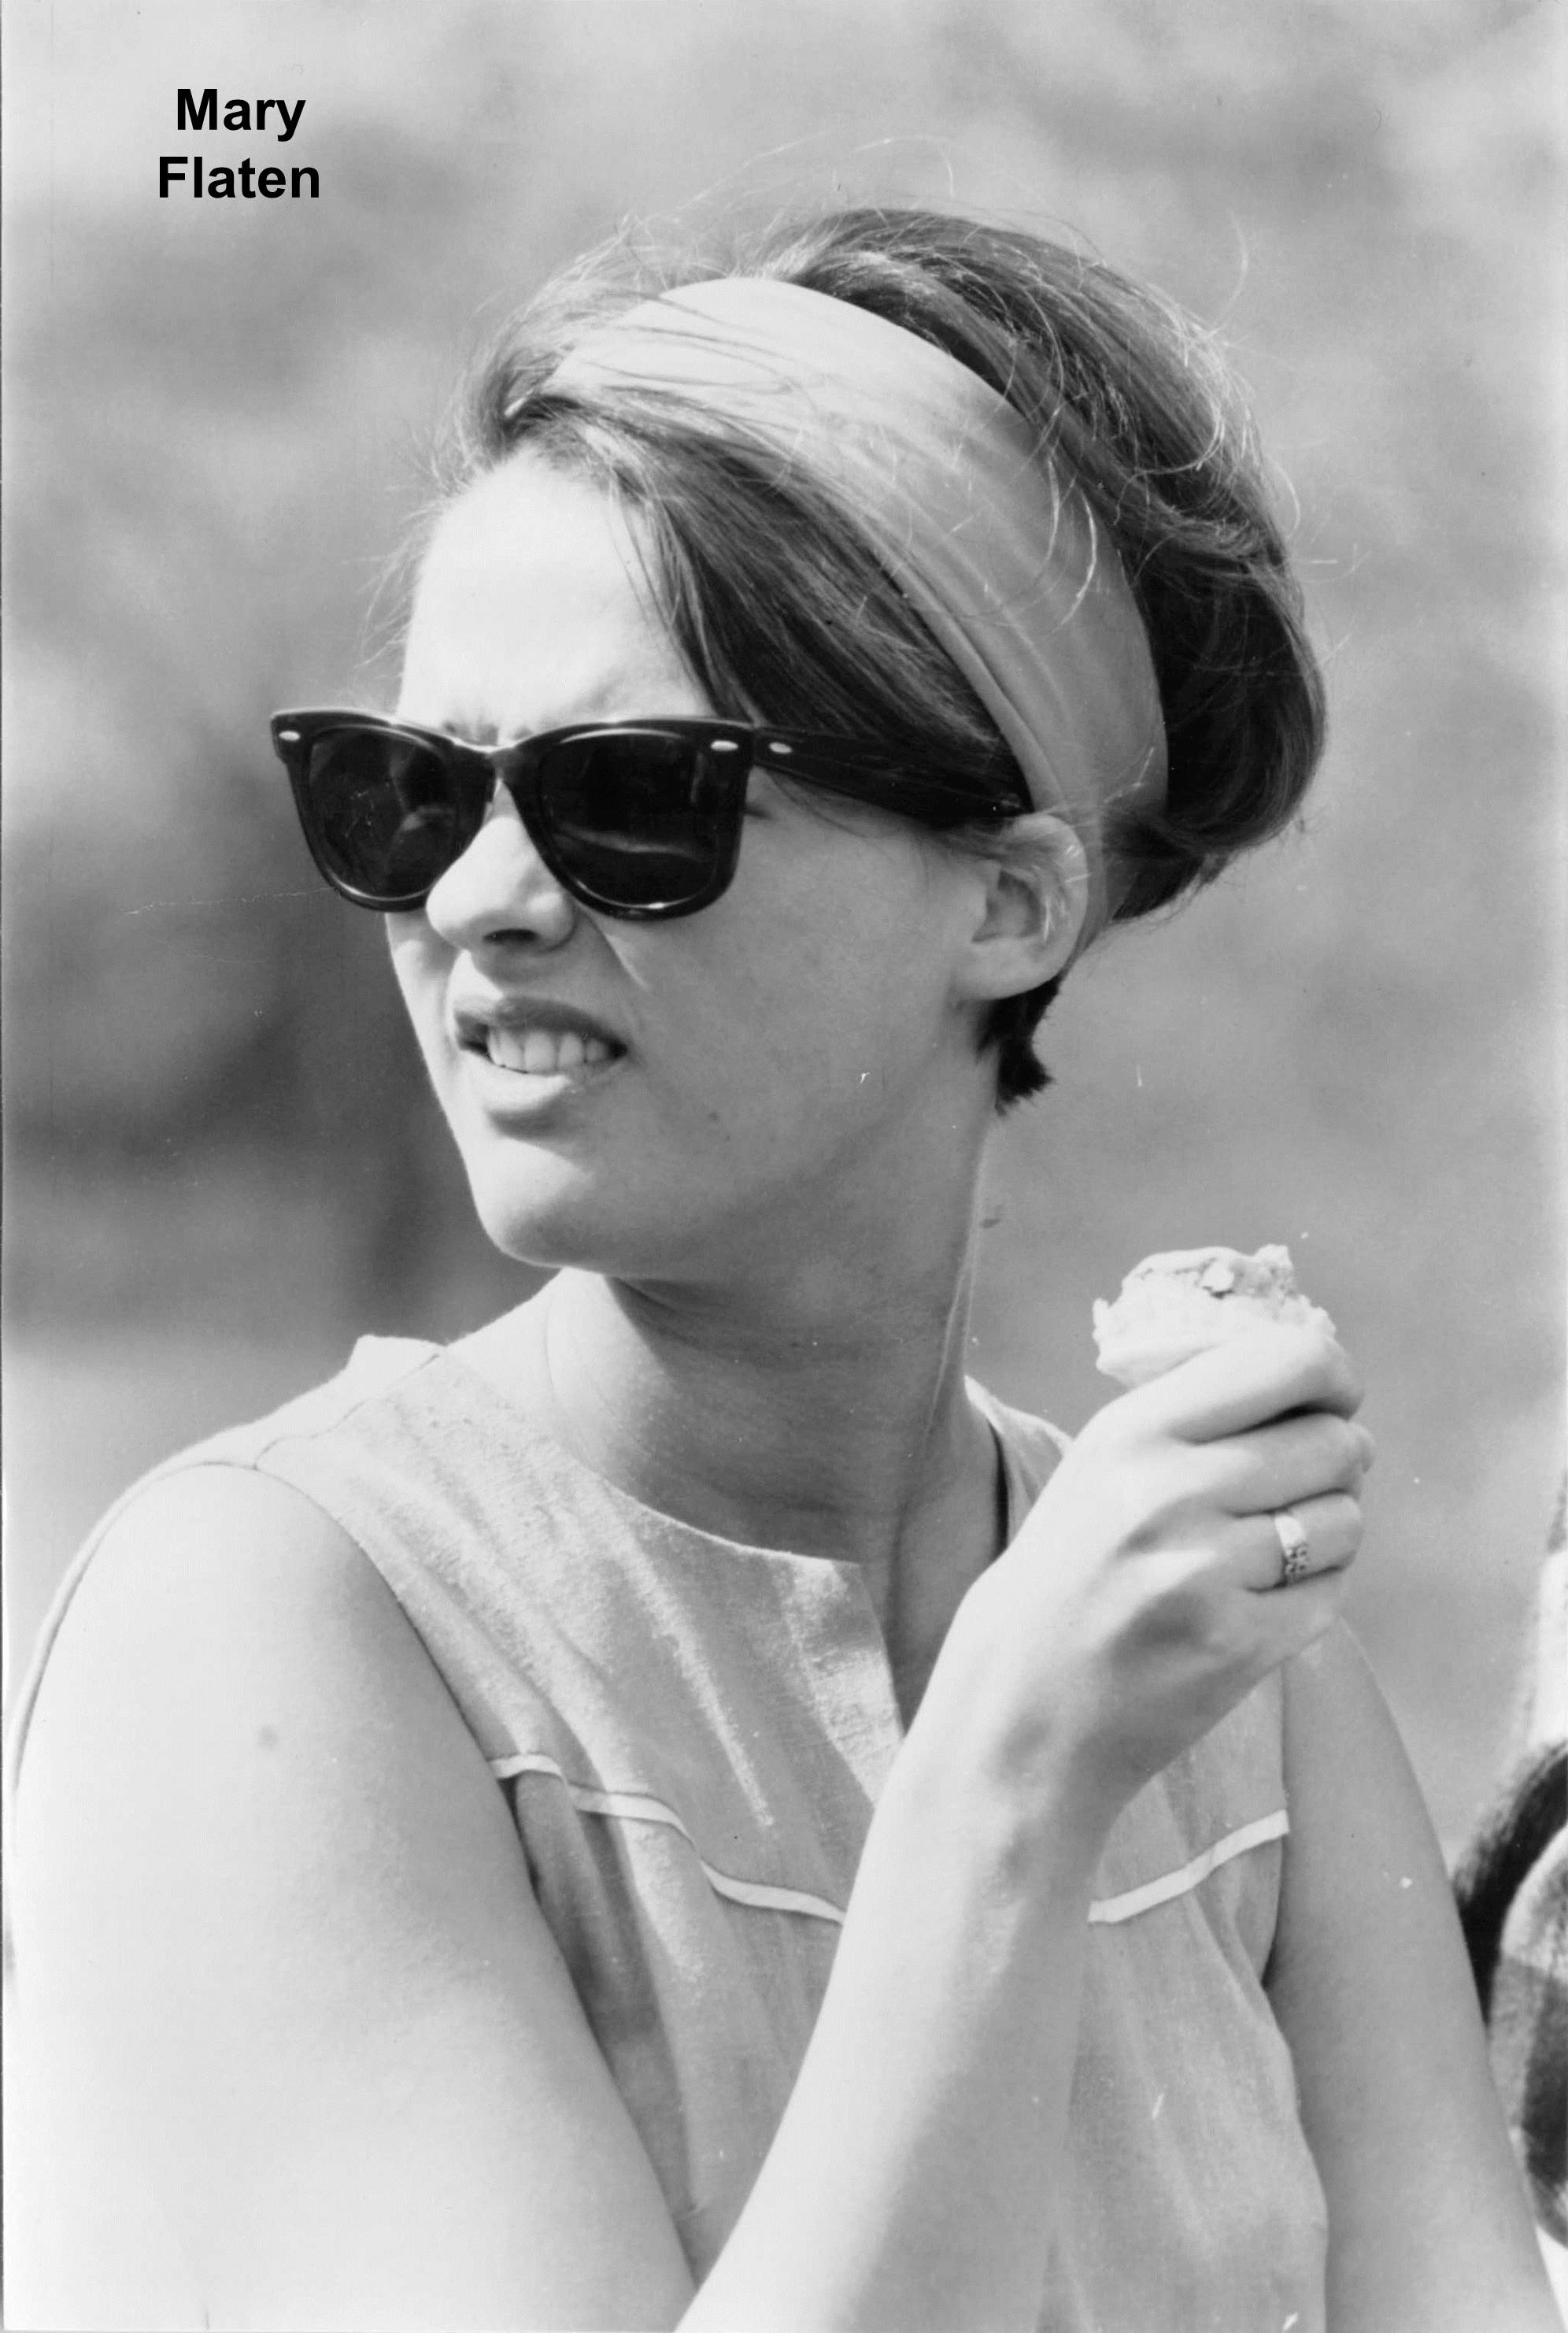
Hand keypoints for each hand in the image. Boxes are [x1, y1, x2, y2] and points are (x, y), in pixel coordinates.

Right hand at [932, 1326, 1371, 1841]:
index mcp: (1132, 1432)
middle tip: (1306, 1481)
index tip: (1335, 1394)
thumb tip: (1314, 1377)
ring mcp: (1205, 1573)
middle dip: (1339, 1458)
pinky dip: (1314, 1593)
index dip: (1334, 1373)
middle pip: (1334, 1441)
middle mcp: (1169, 1491)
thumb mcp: (1101, 1468)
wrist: (1020, 1713)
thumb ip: (1191, 1416)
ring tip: (1271, 1549)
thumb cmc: (1069, 1577)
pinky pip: (1334, 1592)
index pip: (1287, 1361)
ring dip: (1330, 1530)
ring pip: (1346, 1518)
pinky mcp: (1238, 1646)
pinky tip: (1261, 1601)